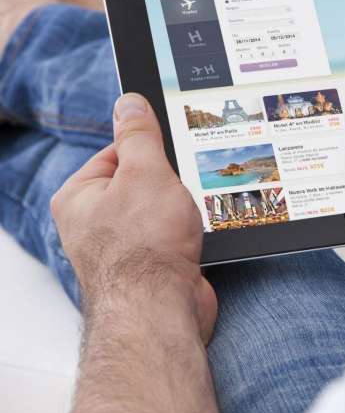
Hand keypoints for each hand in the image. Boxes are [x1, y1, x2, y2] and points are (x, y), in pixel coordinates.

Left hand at [51, 93, 215, 341]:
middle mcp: (95, 224)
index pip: (116, 152)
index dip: (149, 147)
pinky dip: (190, 234)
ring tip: (190, 214)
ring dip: (184, 209)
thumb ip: (139, 134)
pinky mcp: (151, 269)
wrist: (161, 310)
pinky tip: (198, 236)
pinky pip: (175, 238)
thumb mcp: (145, 173)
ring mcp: (124, 249)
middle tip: (187, 182)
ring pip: (162, 211)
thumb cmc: (143, 246)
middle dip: (171, 182)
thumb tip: (130, 102)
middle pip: (142, 182)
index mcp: (79, 196)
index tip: (175, 145)